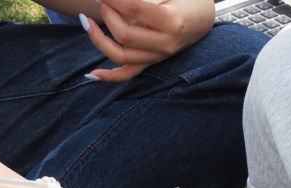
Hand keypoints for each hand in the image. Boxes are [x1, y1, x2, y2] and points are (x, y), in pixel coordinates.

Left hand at [80, 0, 213, 81]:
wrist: (203, 18)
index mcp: (172, 22)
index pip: (135, 8)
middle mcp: (165, 44)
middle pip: (125, 34)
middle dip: (108, 14)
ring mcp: (158, 57)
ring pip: (122, 56)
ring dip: (99, 40)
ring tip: (87, 22)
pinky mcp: (152, 63)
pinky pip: (128, 75)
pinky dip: (109, 77)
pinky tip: (91, 75)